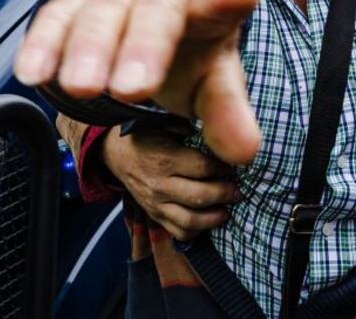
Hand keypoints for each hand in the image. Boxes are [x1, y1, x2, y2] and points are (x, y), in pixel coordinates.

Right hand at [15, 0, 261, 165]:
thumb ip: (227, 110)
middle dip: (143, 45)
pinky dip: (43, 43)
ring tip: (81, 89)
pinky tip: (33, 73)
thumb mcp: (212, 79)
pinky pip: (56, 16)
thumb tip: (244, 153)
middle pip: (156, 8)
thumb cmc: (188, 48)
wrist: (148, 15)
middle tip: (132, 90)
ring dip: (89, 47)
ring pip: (102, 10)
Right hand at [102, 127, 239, 239]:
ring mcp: (156, 204)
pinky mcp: (154, 216)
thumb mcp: (162, 123)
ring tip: (228, 209)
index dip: (224, 169)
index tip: (236, 167)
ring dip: (215, 217)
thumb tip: (211, 131)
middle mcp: (160, 185)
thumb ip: (186, 127)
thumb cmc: (145, 136)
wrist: (117, 155)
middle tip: (238, 190)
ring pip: (191, 220)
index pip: (203, 168)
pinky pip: (178, 232)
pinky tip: (209, 221)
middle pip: (201, 195)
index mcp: (165, 159)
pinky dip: (197, 231)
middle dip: (225, 193)